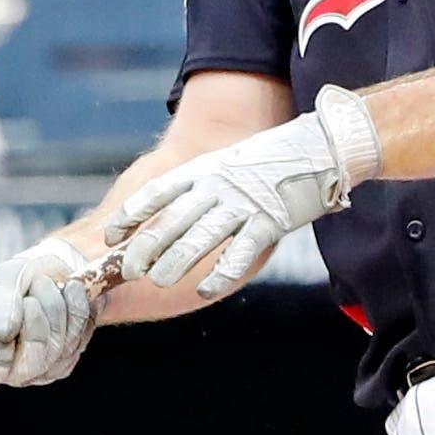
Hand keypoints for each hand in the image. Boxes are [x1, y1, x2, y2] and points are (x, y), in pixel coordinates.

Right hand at [0, 236, 102, 393]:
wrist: (57, 269)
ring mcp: (39, 369)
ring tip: (51, 284)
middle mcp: (6, 367)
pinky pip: (78, 340)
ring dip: (58, 307)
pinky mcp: (66, 360)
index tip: (7, 331)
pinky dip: (76, 310)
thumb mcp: (4, 277)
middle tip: (38, 286)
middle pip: (27, 366)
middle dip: (36, 321)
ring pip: (57, 350)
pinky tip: (69, 292)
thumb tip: (4, 332)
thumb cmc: (21, 276)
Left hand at [101, 93, 378, 296]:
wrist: (322, 145)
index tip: (111, 236)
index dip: (132, 215)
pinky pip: (239, 252)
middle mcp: (219, 185)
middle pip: (173, 218)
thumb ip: (206, 186)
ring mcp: (244, 203)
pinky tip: (205, 290)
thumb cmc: (275, 159)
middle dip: (146, 245)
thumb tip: (176, 213)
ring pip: (200, 236)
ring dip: (175, 261)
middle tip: (127, 269)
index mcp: (206, 169)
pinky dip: (220, 273)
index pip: (158, 192)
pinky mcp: (270, 220)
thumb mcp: (231, 163)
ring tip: (157, 281)